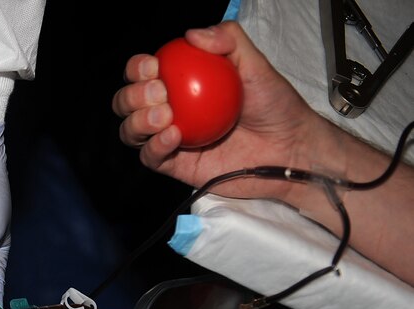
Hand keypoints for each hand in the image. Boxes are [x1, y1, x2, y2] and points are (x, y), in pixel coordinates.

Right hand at [112, 21, 321, 200]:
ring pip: (131, 131)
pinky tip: (173, 136)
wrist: (289, 149)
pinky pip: (151, 158)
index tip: (154, 67)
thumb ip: (229, 40)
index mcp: (181, 84)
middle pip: (128, 102)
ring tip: (165, 116)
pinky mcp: (176, 166)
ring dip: (138, 121)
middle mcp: (169, 110)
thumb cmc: (276, 107)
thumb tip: (191, 35)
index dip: (137, 68)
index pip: (144, 73)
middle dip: (132, 95)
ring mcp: (169, 140)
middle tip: (161, 93)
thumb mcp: (257, 65)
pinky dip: (155, 146)